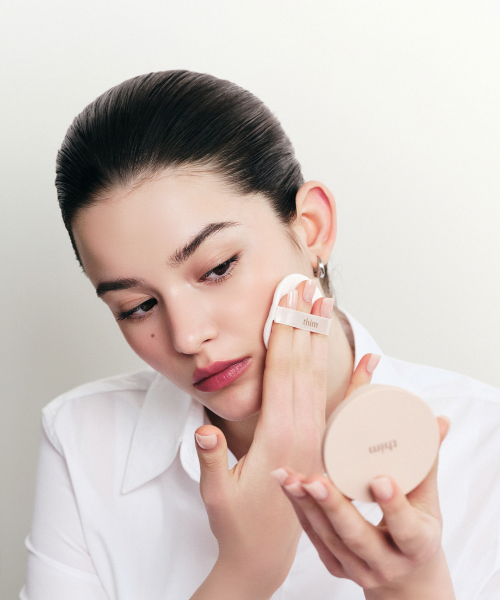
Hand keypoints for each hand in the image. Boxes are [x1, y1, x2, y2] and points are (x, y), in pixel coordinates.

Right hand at [191, 279, 375, 597]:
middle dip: (304, 324)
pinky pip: (343, 409)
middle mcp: (303, 433)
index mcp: (278, 438)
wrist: (263, 556)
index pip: (282, 372)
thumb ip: (210, 460)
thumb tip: (203, 428)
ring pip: (321, 379)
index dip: (283, 334)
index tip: (286, 300)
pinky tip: (371, 363)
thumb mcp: (216, 494)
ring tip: (325, 308)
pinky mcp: (321, 446)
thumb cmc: (236, 523)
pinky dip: (358, 384)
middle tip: (308, 287)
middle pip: (304, 366)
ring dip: (322, 341)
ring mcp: (316, 439)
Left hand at [276, 416, 454, 599]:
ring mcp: (358, 568)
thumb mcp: (427, 502)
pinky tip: (287, 486)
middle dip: (334, 508)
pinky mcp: (335, 567)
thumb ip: (426, 461)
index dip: (394, 506)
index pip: (407, 529)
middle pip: (357, 537)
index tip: (379, 480)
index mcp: (417, 545)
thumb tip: (438, 420)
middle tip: (315, 480)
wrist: (405, 577)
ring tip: (290, 477)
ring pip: (328, 538)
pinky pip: (314, 538)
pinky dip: (299, 510)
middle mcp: (386, 563)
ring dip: (307, 505)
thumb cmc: (417, 529)